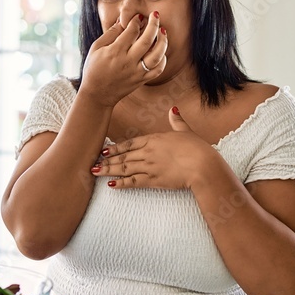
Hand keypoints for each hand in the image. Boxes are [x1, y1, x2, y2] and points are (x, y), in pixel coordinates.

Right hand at [79, 13, 167, 107]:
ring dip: (163, 41)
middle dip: (154, 24)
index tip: (139, 16)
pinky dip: (163, 59)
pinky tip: (161, 50)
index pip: (131, 31)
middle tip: (155, 15)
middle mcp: (128, 62)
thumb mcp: (96, 48)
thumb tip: (123, 20)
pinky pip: (158, 69)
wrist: (96, 95)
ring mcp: (136, 72)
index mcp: (115, 52)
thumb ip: (110, 33)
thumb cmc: (93, 69)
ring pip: (156, 55)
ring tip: (163, 31)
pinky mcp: (141, 80)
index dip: (137, 21)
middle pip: (147, 40)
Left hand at [92, 106, 212, 188]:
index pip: (129, 144)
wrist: (202, 165)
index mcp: (153, 139)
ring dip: (108, 171)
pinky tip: (111, 185)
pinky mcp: (153, 180)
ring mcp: (148, 166)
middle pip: (122, 157)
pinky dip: (121, 184)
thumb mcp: (185, 131)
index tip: (103, 151)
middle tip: (92, 164)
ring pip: (123, 169)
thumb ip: (177, 121)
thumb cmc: (197, 148)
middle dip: (106, 161)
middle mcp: (147, 152)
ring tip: (95, 173)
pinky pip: (133, 182)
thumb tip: (173, 109)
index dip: (115, 148)